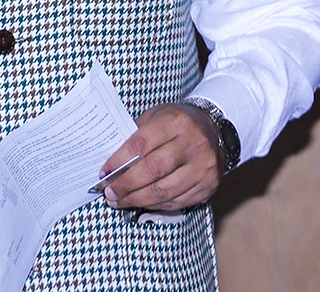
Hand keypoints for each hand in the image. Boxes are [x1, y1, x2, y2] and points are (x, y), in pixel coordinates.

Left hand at [99, 103, 221, 210]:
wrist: (215, 129)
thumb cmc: (177, 122)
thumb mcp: (156, 115)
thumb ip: (136, 134)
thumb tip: (111, 161)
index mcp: (176, 122)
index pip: (141, 144)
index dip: (119, 161)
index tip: (104, 172)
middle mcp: (193, 145)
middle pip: (153, 170)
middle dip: (127, 185)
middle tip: (109, 193)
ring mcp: (203, 167)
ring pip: (165, 191)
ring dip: (138, 199)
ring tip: (120, 201)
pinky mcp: (209, 186)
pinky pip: (177, 201)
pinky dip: (155, 205)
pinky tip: (141, 202)